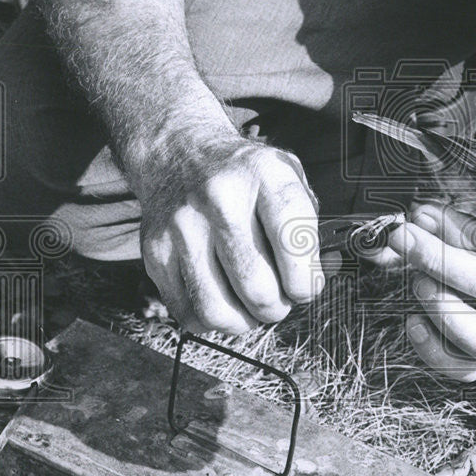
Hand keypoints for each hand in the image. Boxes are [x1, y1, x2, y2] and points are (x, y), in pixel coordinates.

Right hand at [136, 129, 322, 333]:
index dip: (306, 282)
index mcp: (264, 175)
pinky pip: (188, 312)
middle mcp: (220, 197)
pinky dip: (212, 321)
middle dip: (277, 307)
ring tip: (253, 307)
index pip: (294, 244)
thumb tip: (320, 276)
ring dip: (245, 321)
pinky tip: (223, 301)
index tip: (305, 288)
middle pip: (257, 287)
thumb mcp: (287, 178)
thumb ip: (309, 226)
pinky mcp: (154, 251)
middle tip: (279, 300)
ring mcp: (182, 225)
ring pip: (218, 310)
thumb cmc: (245, 177)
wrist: (179, 153)